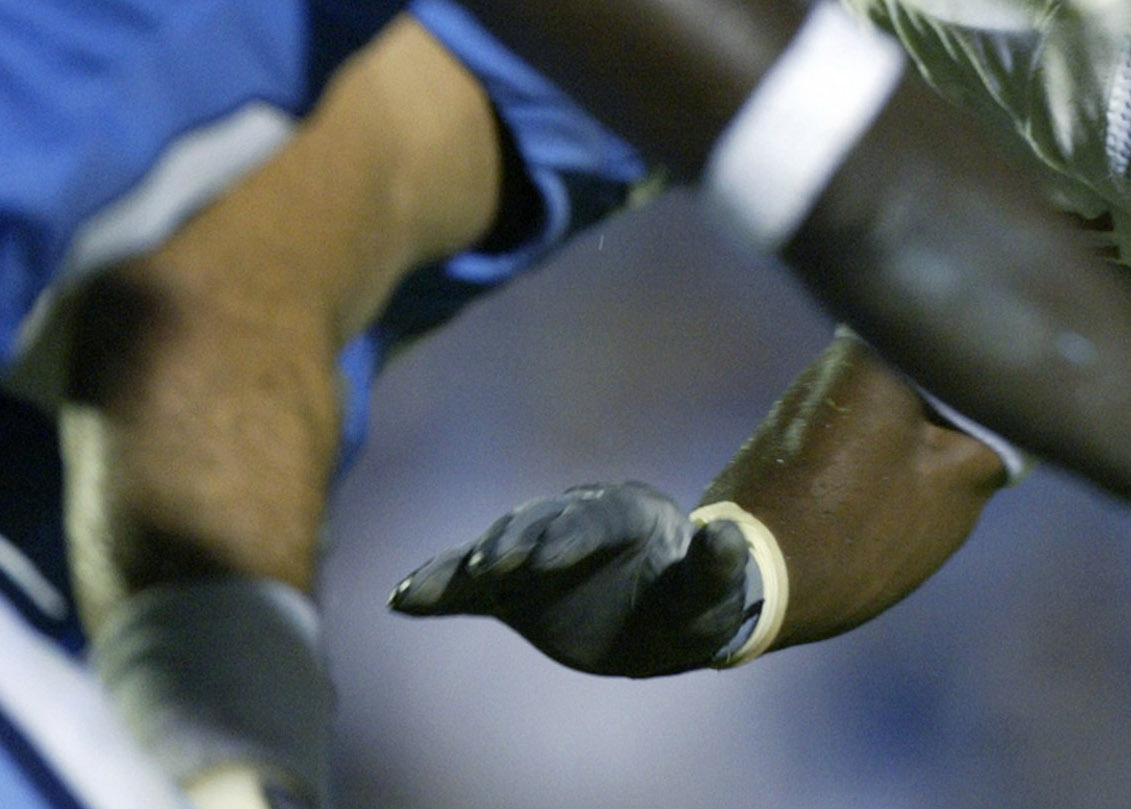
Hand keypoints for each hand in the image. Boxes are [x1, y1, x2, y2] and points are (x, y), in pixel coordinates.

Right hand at [389, 482, 762, 676]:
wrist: (666, 614)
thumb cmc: (695, 603)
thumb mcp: (713, 595)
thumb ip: (718, 568)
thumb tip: (728, 538)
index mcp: (627, 515)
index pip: (591, 520)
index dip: (565, 538)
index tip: (540, 562)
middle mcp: (576, 523)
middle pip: (537, 524)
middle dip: (512, 543)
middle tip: (489, 567)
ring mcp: (539, 551)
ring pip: (496, 547)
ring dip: (463, 565)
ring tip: (423, 588)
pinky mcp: (512, 585)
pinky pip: (471, 584)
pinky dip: (439, 588)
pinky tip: (402, 599)